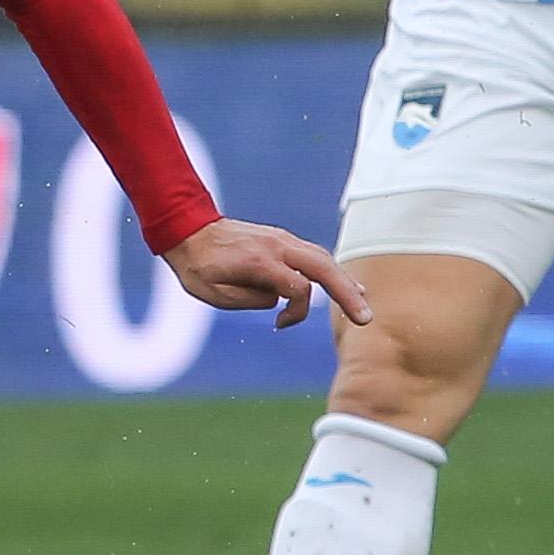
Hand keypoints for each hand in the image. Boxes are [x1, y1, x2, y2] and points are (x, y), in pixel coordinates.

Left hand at [163, 219, 368, 332]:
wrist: (188, 230)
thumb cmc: (197, 267)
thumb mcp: (213, 293)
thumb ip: (248, 299)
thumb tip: (277, 300)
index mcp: (258, 260)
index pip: (297, 288)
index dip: (295, 312)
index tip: (278, 324)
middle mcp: (276, 245)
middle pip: (323, 267)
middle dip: (347, 293)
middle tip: (365, 318)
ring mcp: (281, 239)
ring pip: (322, 258)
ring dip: (343, 281)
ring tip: (361, 302)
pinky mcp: (282, 239)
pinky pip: (313, 254)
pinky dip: (331, 269)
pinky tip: (344, 282)